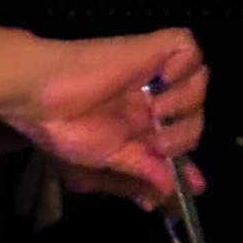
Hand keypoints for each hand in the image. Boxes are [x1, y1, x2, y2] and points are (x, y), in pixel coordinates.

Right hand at [0, 29, 207, 207]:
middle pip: (194, 115)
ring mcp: (152, 75)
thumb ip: (138, 177)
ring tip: (155, 111)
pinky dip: (185, 66)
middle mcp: (149, 101)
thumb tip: (164, 195)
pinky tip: (161, 82)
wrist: (43, 98)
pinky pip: (188, 47)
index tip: (196, 186)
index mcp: (135, 128)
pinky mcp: (151, 51)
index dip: (188, 164)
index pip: (175, 144)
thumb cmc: (65, 132)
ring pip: (199, 81)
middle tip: (157, 143)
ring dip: (185, 103)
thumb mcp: (102, 165)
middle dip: (183, 137)